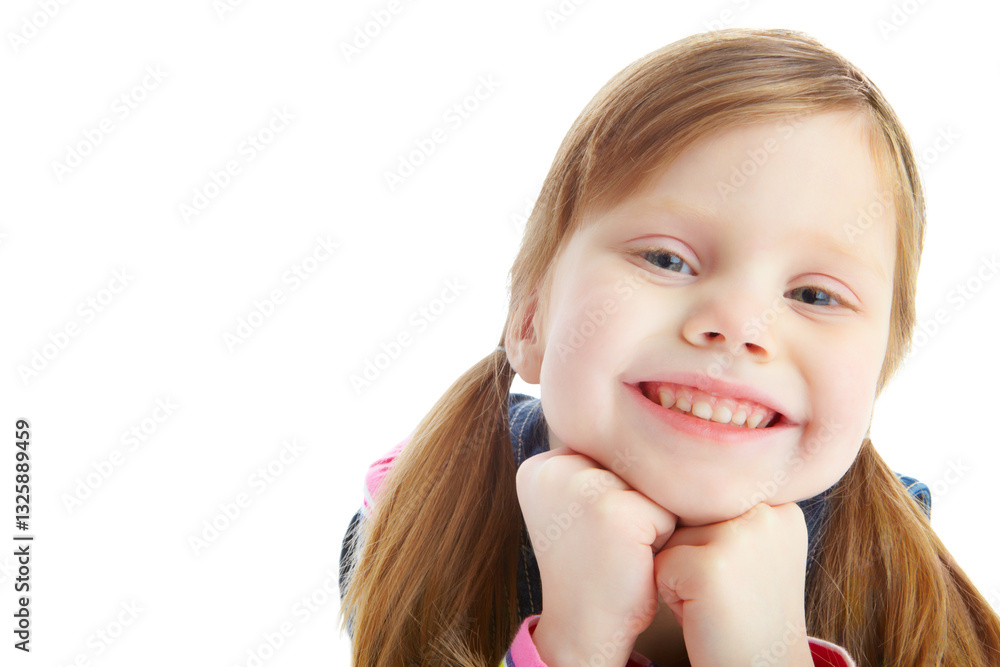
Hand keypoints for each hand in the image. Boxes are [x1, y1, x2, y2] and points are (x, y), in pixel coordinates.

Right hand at [516, 446, 677, 666]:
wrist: (583, 629)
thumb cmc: (590, 567)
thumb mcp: (576, 506)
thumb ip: (594, 469)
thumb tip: (649, 437)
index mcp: (540, 466)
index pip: (607, 453)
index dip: (614, 492)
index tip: (592, 529)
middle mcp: (553, 468)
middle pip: (630, 463)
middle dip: (633, 502)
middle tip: (608, 543)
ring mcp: (582, 487)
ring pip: (650, 483)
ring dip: (650, 516)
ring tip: (622, 549)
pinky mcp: (614, 511)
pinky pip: (666, 508)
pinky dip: (662, 536)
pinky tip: (634, 559)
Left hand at [653, 502, 812, 666]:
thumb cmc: (749, 614)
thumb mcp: (754, 550)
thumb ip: (729, 513)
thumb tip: (669, 483)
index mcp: (780, 505)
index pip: (709, 501)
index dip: (710, 542)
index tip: (740, 576)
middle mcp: (765, 513)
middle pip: (689, 516)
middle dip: (693, 554)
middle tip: (726, 592)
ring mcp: (739, 537)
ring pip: (671, 538)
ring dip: (680, 571)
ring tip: (716, 601)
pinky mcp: (710, 566)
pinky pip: (660, 566)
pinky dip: (670, 595)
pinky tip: (705, 613)